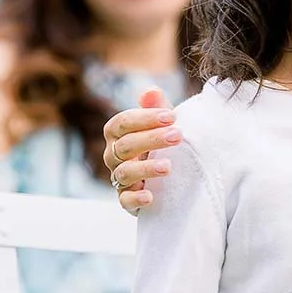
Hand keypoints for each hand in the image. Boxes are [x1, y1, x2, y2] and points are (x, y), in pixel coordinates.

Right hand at [103, 87, 180, 215]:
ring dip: (145, 168)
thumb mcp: (162, 123)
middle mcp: (113, 155)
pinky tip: (150, 196)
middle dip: (151, 139)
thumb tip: (151, 91)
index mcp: (117, 133)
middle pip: (125, 146)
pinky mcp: (126, 199)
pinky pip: (124, 200)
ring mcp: (119, 178)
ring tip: (168, 166)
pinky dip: (135, 198)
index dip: (145, 118)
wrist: (167, 173)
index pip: (122, 123)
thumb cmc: (161, 142)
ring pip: (124, 172)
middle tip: (178, 135)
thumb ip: (157, 107)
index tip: (172, 116)